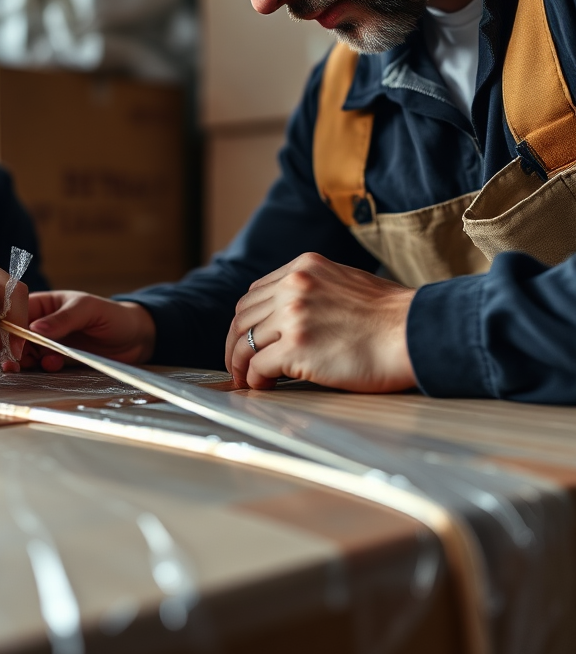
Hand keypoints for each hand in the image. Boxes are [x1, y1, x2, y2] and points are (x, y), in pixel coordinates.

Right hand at [20, 291, 155, 370]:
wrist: (136, 340)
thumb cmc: (112, 315)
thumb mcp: (87, 310)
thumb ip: (63, 319)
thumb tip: (34, 329)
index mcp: (45, 304)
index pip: (16, 311)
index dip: (9, 326)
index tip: (9, 341)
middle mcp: (42, 323)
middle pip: (15, 335)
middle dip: (12, 348)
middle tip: (12, 362)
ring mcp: (49, 343)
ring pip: (25, 353)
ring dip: (25, 361)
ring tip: (35, 364)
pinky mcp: (58, 360)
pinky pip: (41, 366)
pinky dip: (41, 368)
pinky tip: (53, 365)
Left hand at [227, 253, 416, 391]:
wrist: (418, 333)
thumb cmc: (393, 317)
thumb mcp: (346, 283)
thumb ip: (314, 291)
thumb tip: (291, 315)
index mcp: (304, 268)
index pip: (255, 293)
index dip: (246, 320)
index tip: (246, 338)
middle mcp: (293, 286)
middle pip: (243, 316)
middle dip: (235, 342)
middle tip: (238, 364)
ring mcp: (293, 315)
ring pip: (244, 340)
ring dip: (240, 364)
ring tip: (246, 379)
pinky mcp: (297, 347)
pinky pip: (259, 365)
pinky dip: (256, 378)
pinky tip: (264, 386)